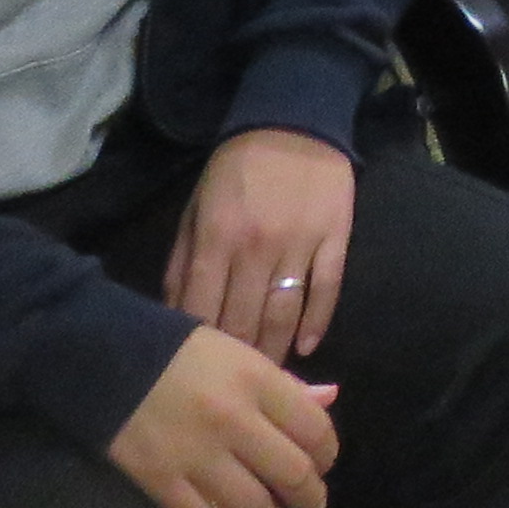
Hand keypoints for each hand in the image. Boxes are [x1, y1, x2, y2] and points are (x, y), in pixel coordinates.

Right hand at [108, 326, 338, 507]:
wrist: (105, 359)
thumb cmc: (182, 353)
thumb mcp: (240, 354)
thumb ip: (285, 383)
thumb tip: (331, 398)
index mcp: (258, 380)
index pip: (314, 429)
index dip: (327, 455)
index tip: (324, 465)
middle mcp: (235, 420)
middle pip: (291, 473)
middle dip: (310, 498)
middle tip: (311, 506)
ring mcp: (197, 455)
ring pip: (252, 506)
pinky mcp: (162, 483)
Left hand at [166, 127, 356, 363]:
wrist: (294, 123)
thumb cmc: (236, 171)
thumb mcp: (195, 209)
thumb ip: (182, 262)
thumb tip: (173, 316)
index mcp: (216, 238)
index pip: (201, 309)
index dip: (199, 345)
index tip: (197, 372)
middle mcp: (256, 246)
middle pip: (243, 320)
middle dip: (237, 358)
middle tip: (233, 384)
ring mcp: (298, 243)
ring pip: (284, 313)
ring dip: (275, 349)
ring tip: (269, 376)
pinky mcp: (335, 237)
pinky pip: (326, 290)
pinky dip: (317, 323)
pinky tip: (307, 347)